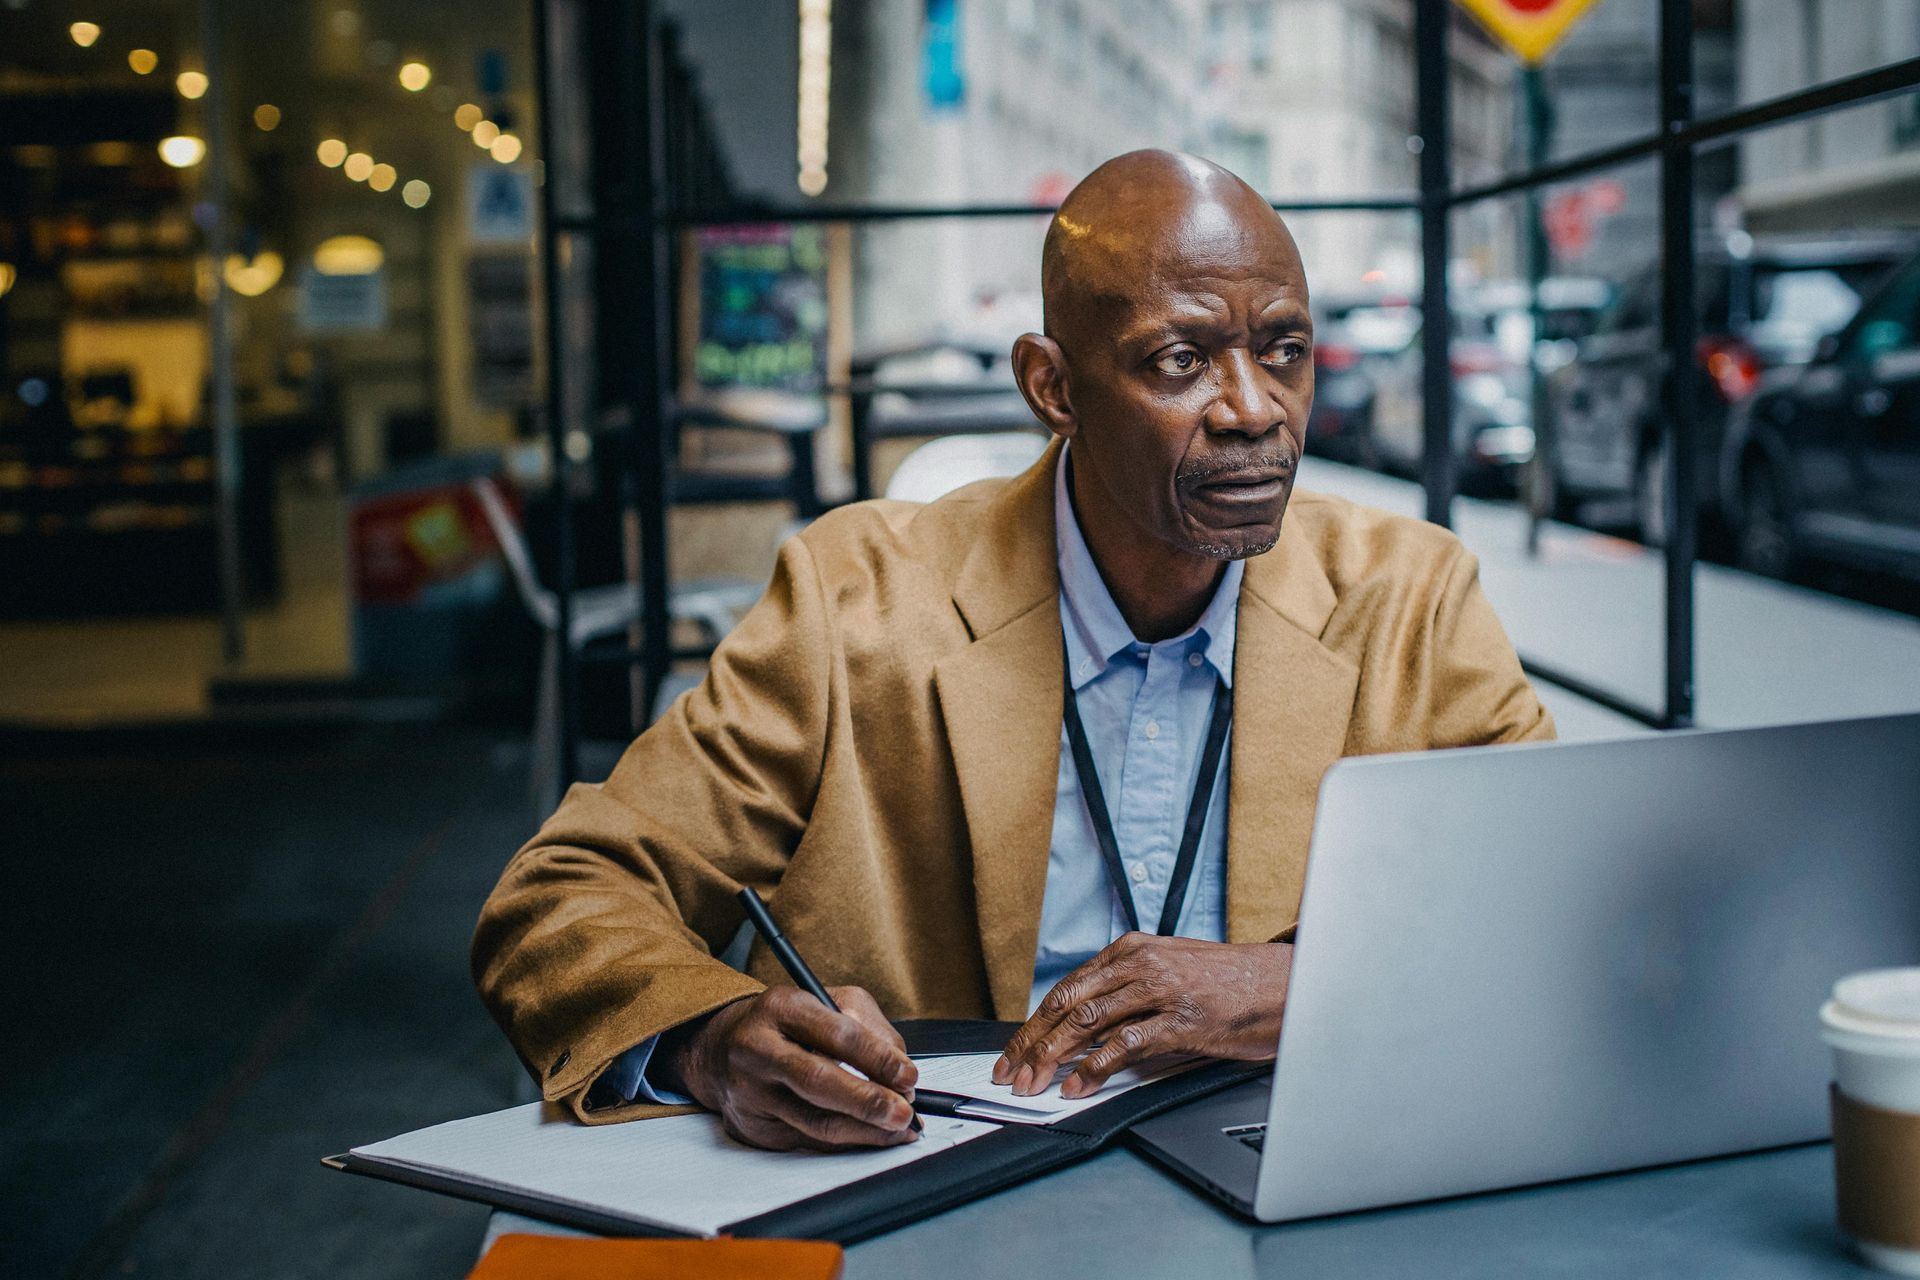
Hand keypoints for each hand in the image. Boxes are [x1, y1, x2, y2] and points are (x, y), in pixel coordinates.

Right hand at [661, 985, 919, 1151]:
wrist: (723, 1048)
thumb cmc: (788, 1024)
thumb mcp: (827, 1002)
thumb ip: (869, 1026)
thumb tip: (900, 1073)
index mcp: (781, 1007)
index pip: (838, 1034)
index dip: (878, 1058)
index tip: (909, 1075)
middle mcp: (758, 1049)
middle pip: (820, 1081)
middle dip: (869, 1101)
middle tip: (905, 1112)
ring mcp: (751, 1092)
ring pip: (816, 1121)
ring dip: (866, 1131)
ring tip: (899, 1129)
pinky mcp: (753, 1126)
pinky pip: (809, 1139)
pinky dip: (847, 1142)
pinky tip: (871, 1136)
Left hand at [993, 935, 1292, 1099]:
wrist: (1281, 983)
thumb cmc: (1228, 981)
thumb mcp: (1169, 970)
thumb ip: (1127, 989)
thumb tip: (1082, 1026)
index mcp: (1131, 950)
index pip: (1067, 988)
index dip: (1034, 1024)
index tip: (1014, 1051)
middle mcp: (1140, 964)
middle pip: (1067, 1004)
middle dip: (1031, 1043)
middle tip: (1011, 1073)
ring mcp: (1159, 990)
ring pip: (1087, 1022)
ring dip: (1053, 1057)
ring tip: (1034, 1083)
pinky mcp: (1180, 1019)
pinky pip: (1125, 1044)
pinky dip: (1095, 1068)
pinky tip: (1078, 1085)